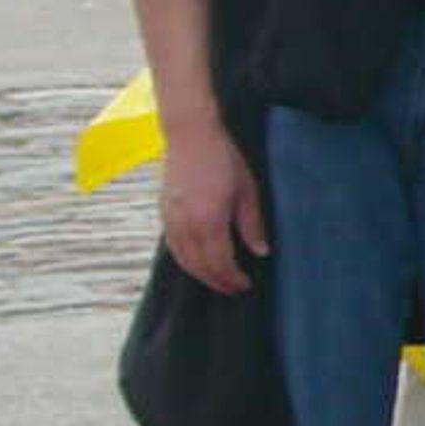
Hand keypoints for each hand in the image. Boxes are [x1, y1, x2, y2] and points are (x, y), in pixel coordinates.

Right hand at [158, 127, 266, 294]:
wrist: (190, 136)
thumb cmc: (224, 160)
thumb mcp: (247, 192)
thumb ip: (252, 225)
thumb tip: (261, 252)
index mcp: (208, 220)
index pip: (219, 262)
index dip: (232, 278)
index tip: (245, 285)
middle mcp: (185, 224)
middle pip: (199, 266)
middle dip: (217, 281)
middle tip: (234, 289)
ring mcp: (170, 219)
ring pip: (182, 260)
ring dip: (200, 274)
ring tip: (218, 280)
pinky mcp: (163, 213)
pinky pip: (173, 247)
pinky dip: (186, 261)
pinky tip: (198, 263)